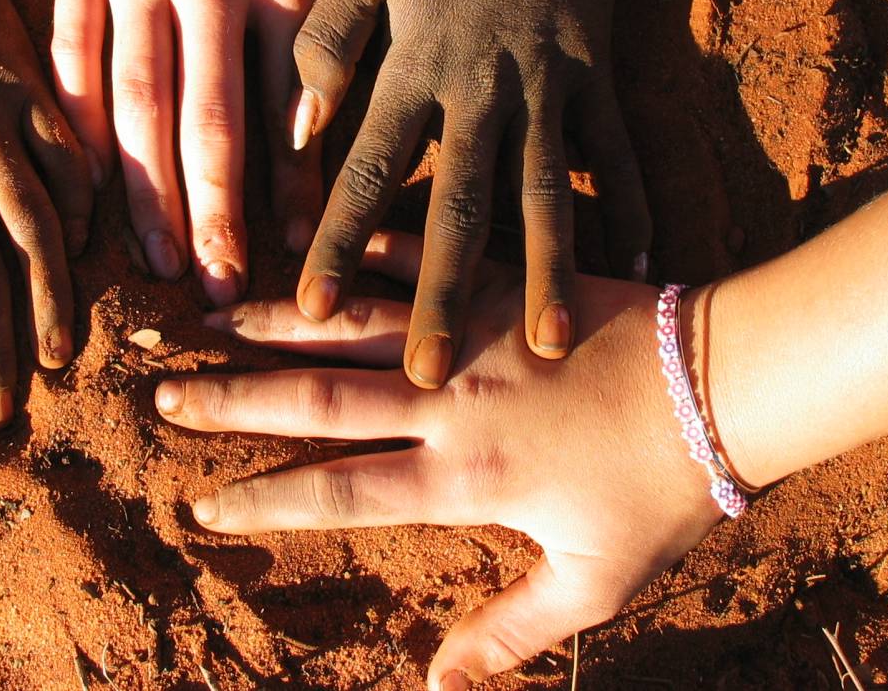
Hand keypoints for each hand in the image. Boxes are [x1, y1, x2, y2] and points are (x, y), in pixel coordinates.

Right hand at [51, 0, 397, 304]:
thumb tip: (424, 55)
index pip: (289, 100)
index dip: (292, 182)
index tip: (295, 249)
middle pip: (210, 119)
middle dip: (216, 214)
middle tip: (220, 290)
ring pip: (135, 99)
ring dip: (144, 189)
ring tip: (156, 262)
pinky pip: (72, 52)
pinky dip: (74, 122)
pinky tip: (83, 185)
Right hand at [155, 231, 717, 688]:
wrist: (725, 383)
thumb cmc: (662, 492)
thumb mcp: (593, 585)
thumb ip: (509, 633)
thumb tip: (436, 687)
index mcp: (462, 478)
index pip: (335, 492)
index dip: (260, 501)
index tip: (199, 509)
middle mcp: (445, 402)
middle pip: (314, 399)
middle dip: (230, 402)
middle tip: (162, 396)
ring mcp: (465, 333)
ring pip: (345, 323)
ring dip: (270, 320)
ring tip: (206, 315)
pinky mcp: (496, 281)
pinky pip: (414, 256)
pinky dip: (358, 247)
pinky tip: (313, 240)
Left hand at [290, 0, 651, 387]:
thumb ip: (327, 36)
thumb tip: (303, 121)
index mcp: (413, 67)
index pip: (365, 170)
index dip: (336, 242)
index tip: (312, 312)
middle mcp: (480, 94)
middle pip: (456, 209)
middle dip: (440, 295)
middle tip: (431, 375)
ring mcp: (549, 90)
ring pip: (543, 198)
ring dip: (541, 275)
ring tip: (542, 347)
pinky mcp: (600, 77)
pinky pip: (618, 154)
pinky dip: (628, 209)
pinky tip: (637, 267)